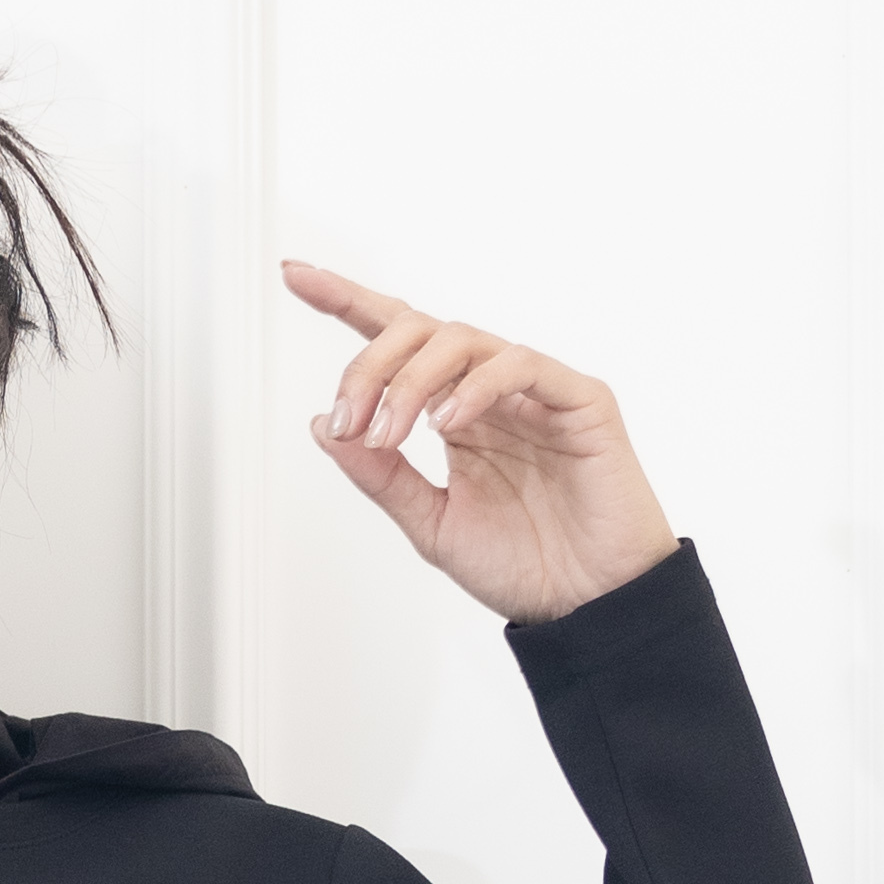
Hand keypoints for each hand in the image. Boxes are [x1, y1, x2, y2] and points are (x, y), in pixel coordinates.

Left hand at [281, 265, 676, 627]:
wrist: (589, 606)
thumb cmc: (523, 565)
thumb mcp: (431, 524)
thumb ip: (381, 475)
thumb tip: (325, 425)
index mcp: (454, 413)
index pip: (397, 342)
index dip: (347, 303)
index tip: (294, 276)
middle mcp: (489, 391)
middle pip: (418, 333)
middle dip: (370, 366)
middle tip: (351, 421)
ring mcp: (535, 390)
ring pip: (462, 340)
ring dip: (411, 381)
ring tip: (390, 434)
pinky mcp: (579, 399)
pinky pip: (520, 364)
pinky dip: (476, 386)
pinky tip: (447, 422)